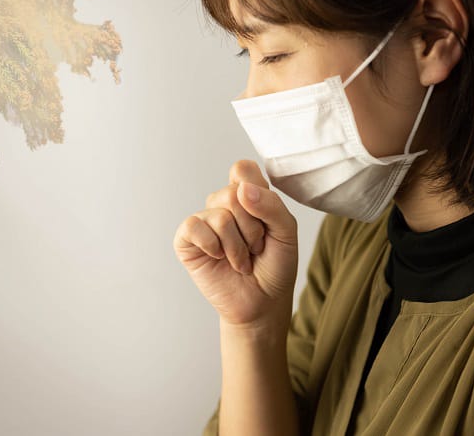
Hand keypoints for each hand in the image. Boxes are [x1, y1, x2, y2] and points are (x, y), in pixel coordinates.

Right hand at [173, 160, 298, 327]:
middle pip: (232, 193)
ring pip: (219, 214)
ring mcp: (204, 221)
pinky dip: (213, 246)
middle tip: (256, 247)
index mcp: (247, 195)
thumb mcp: (286, 232)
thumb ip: (272, 206)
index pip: (242, 169)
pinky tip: (219, 258)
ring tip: (241, 260)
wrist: (263, 302)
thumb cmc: (275, 265)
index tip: (265, 217)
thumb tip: (241, 190)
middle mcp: (223, 205)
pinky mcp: (186, 240)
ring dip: (237, 246)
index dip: (255, 190)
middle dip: (252, 228)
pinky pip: (194, 227)